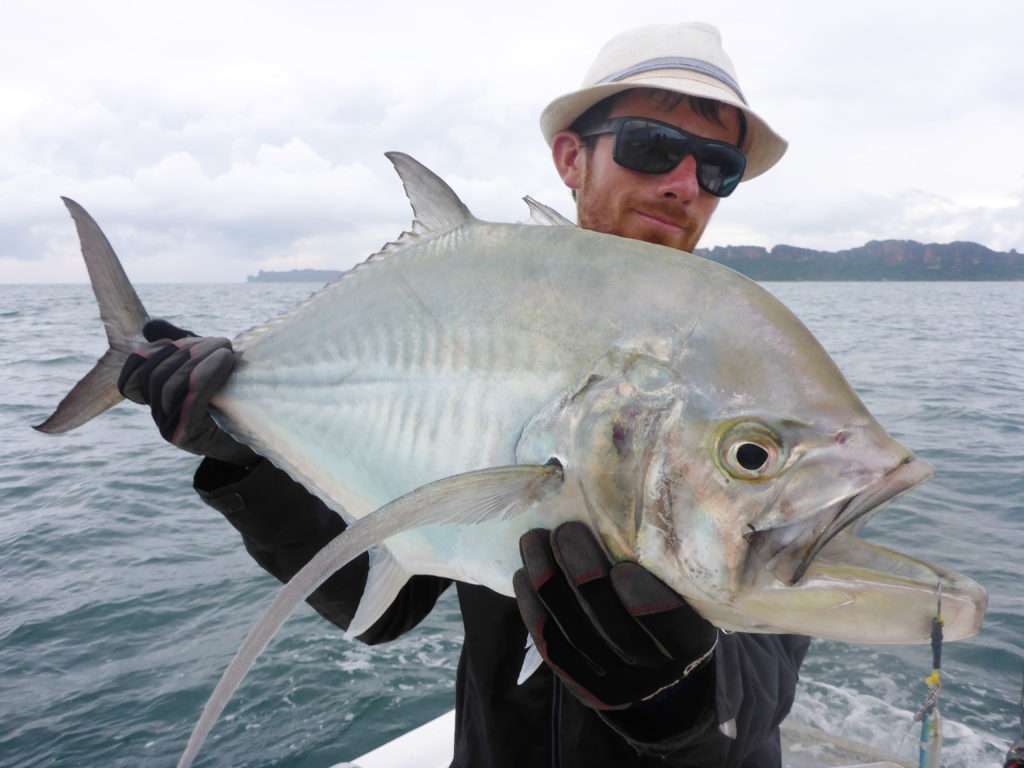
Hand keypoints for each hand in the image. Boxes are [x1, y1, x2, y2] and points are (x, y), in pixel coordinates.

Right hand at [118, 319, 256, 465]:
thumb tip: (150, 327)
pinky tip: (226, 359)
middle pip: (155, 376)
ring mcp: (170, 429)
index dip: (149, 354)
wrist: (261, 438)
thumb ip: (179, 347)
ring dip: (199, 360)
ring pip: (170, 386)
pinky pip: (191, 400)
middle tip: (221, 342)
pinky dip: (207, 375)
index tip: (180, 342)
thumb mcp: (204, 367)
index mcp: (157, 400)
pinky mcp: (189, 437)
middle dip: (186, 351)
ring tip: (227, 348)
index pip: (131, 377)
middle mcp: (159, 416)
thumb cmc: (235, 400)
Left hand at [514, 522, 717, 710]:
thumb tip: (627, 489)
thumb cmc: (672, 605)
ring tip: (533, 540)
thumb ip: (664, 559)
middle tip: (565, 530)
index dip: (647, 603)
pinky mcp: (581, 684)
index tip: (623, 567)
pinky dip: (533, 609)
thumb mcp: (683, 588)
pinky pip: (552, 647)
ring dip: (548, 583)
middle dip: (583, 576)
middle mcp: (653, 669)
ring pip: (575, 635)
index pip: (672, 627)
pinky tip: (523, 575)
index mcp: (690, 641)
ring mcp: (614, 681)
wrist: (660, 673)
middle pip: (613, 628)